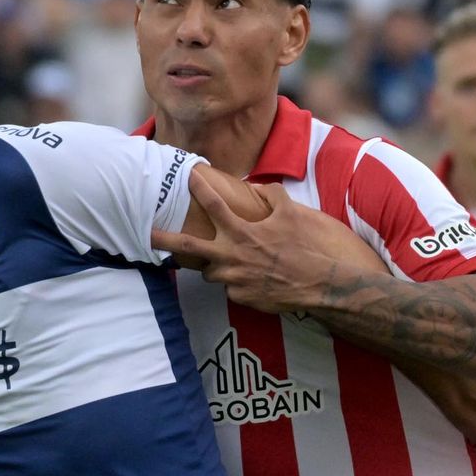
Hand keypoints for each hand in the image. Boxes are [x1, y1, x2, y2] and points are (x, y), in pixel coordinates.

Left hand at [152, 169, 375, 313]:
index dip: (199, 189)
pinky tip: (250, 277)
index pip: (214, 206)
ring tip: (221, 258)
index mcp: (245, 231)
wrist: (329, 285)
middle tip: (146, 234)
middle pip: (189, 248)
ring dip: (212, 264)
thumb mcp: (297, 213)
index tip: (187, 176)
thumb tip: (259, 188)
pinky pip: (230, 289)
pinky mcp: (245, 299)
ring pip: (209, 272)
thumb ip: (273, 197)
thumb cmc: (314, 246)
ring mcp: (237, 281)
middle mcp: (234, 256)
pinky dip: (235, 281)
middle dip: (165, 240)